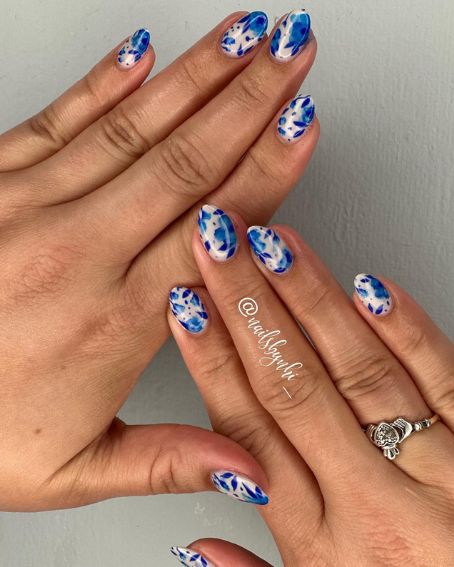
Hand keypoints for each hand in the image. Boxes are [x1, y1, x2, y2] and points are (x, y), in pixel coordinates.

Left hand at [0, 10, 318, 510]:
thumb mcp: (74, 471)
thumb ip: (170, 461)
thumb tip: (249, 467)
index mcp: (110, 322)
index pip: (213, 231)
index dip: (267, 171)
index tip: (303, 127)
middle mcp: (74, 253)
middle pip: (185, 161)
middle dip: (250, 97)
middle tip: (294, 51)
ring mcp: (28, 208)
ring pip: (133, 128)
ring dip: (196, 76)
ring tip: (243, 37)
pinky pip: (61, 120)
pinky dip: (107, 82)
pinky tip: (142, 53)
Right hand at [168, 207, 453, 565]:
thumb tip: (197, 544)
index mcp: (322, 546)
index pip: (248, 432)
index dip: (211, 361)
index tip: (186, 308)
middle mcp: (374, 504)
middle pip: (293, 388)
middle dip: (248, 306)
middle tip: (220, 248)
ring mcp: (437, 473)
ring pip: (361, 372)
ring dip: (312, 301)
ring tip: (276, 248)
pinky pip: (445, 381)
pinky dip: (406, 330)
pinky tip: (369, 287)